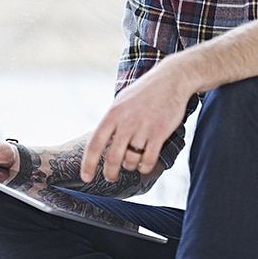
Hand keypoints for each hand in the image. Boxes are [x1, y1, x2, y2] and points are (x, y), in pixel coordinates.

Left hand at [81, 61, 189, 183]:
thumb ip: (111, 122)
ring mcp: (144, 128)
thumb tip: (99, 143)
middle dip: (110, 173)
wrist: (171, 80)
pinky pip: (149, 160)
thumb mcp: (121, 102)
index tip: (86, 178)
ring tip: (132, 161)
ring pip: (131, 160)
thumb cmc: (144, 92)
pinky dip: (144, 167)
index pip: (95, 143)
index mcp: (113, 114)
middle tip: (110, 178)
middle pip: (113, 157)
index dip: (88, 163)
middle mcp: (126, 122)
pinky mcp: (160, 133)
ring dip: (130, 166)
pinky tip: (144, 165)